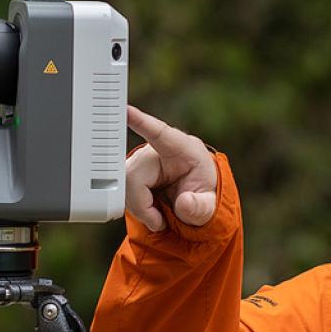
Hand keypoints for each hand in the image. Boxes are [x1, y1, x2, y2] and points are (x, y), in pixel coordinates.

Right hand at [125, 105, 217, 231]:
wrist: (196, 199)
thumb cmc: (203, 194)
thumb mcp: (209, 206)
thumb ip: (200, 207)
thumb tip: (184, 204)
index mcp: (183, 148)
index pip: (159, 132)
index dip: (141, 122)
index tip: (126, 110)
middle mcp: (158, 150)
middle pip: (133, 175)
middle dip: (141, 204)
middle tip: (158, 220)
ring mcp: (142, 160)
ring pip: (123, 183)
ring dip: (138, 207)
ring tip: (157, 217)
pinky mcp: (132, 171)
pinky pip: (121, 189)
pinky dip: (134, 207)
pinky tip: (149, 211)